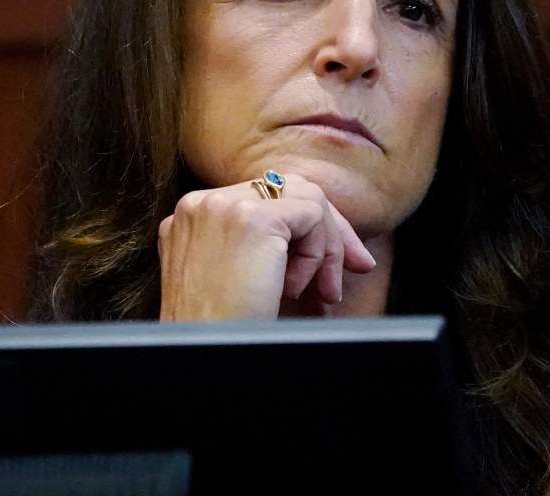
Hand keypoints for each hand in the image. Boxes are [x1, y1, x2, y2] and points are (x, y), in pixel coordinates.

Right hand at [157, 174, 376, 320]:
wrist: (205, 358)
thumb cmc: (222, 332)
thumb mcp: (235, 279)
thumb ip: (260, 248)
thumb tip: (324, 235)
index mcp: (192, 218)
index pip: (264, 198)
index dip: (305, 229)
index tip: (331, 266)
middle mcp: (202, 203)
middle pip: (287, 190)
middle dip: (329, 228)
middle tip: (357, 266)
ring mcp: (224, 206)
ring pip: (305, 199)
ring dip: (326, 247)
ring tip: (321, 293)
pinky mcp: (253, 218)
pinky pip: (313, 216)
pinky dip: (319, 255)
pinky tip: (294, 290)